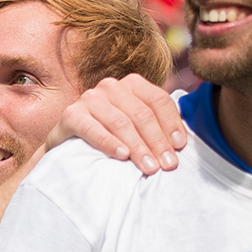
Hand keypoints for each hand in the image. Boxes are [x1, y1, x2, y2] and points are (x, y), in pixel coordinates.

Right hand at [51, 74, 185, 174]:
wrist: (68, 143)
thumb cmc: (110, 135)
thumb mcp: (135, 126)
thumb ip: (156, 125)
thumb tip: (182, 143)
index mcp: (132, 84)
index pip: (158, 100)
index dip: (171, 124)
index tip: (179, 147)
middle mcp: (111, 86)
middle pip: (142, 114)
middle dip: (157, 142)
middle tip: (167, 165)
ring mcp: (90, 99)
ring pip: (121, 123)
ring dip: (138, 147)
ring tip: (149, 167)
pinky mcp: (71, 114)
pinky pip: (93, 129)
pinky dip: (109, 143)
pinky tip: (122, 156)